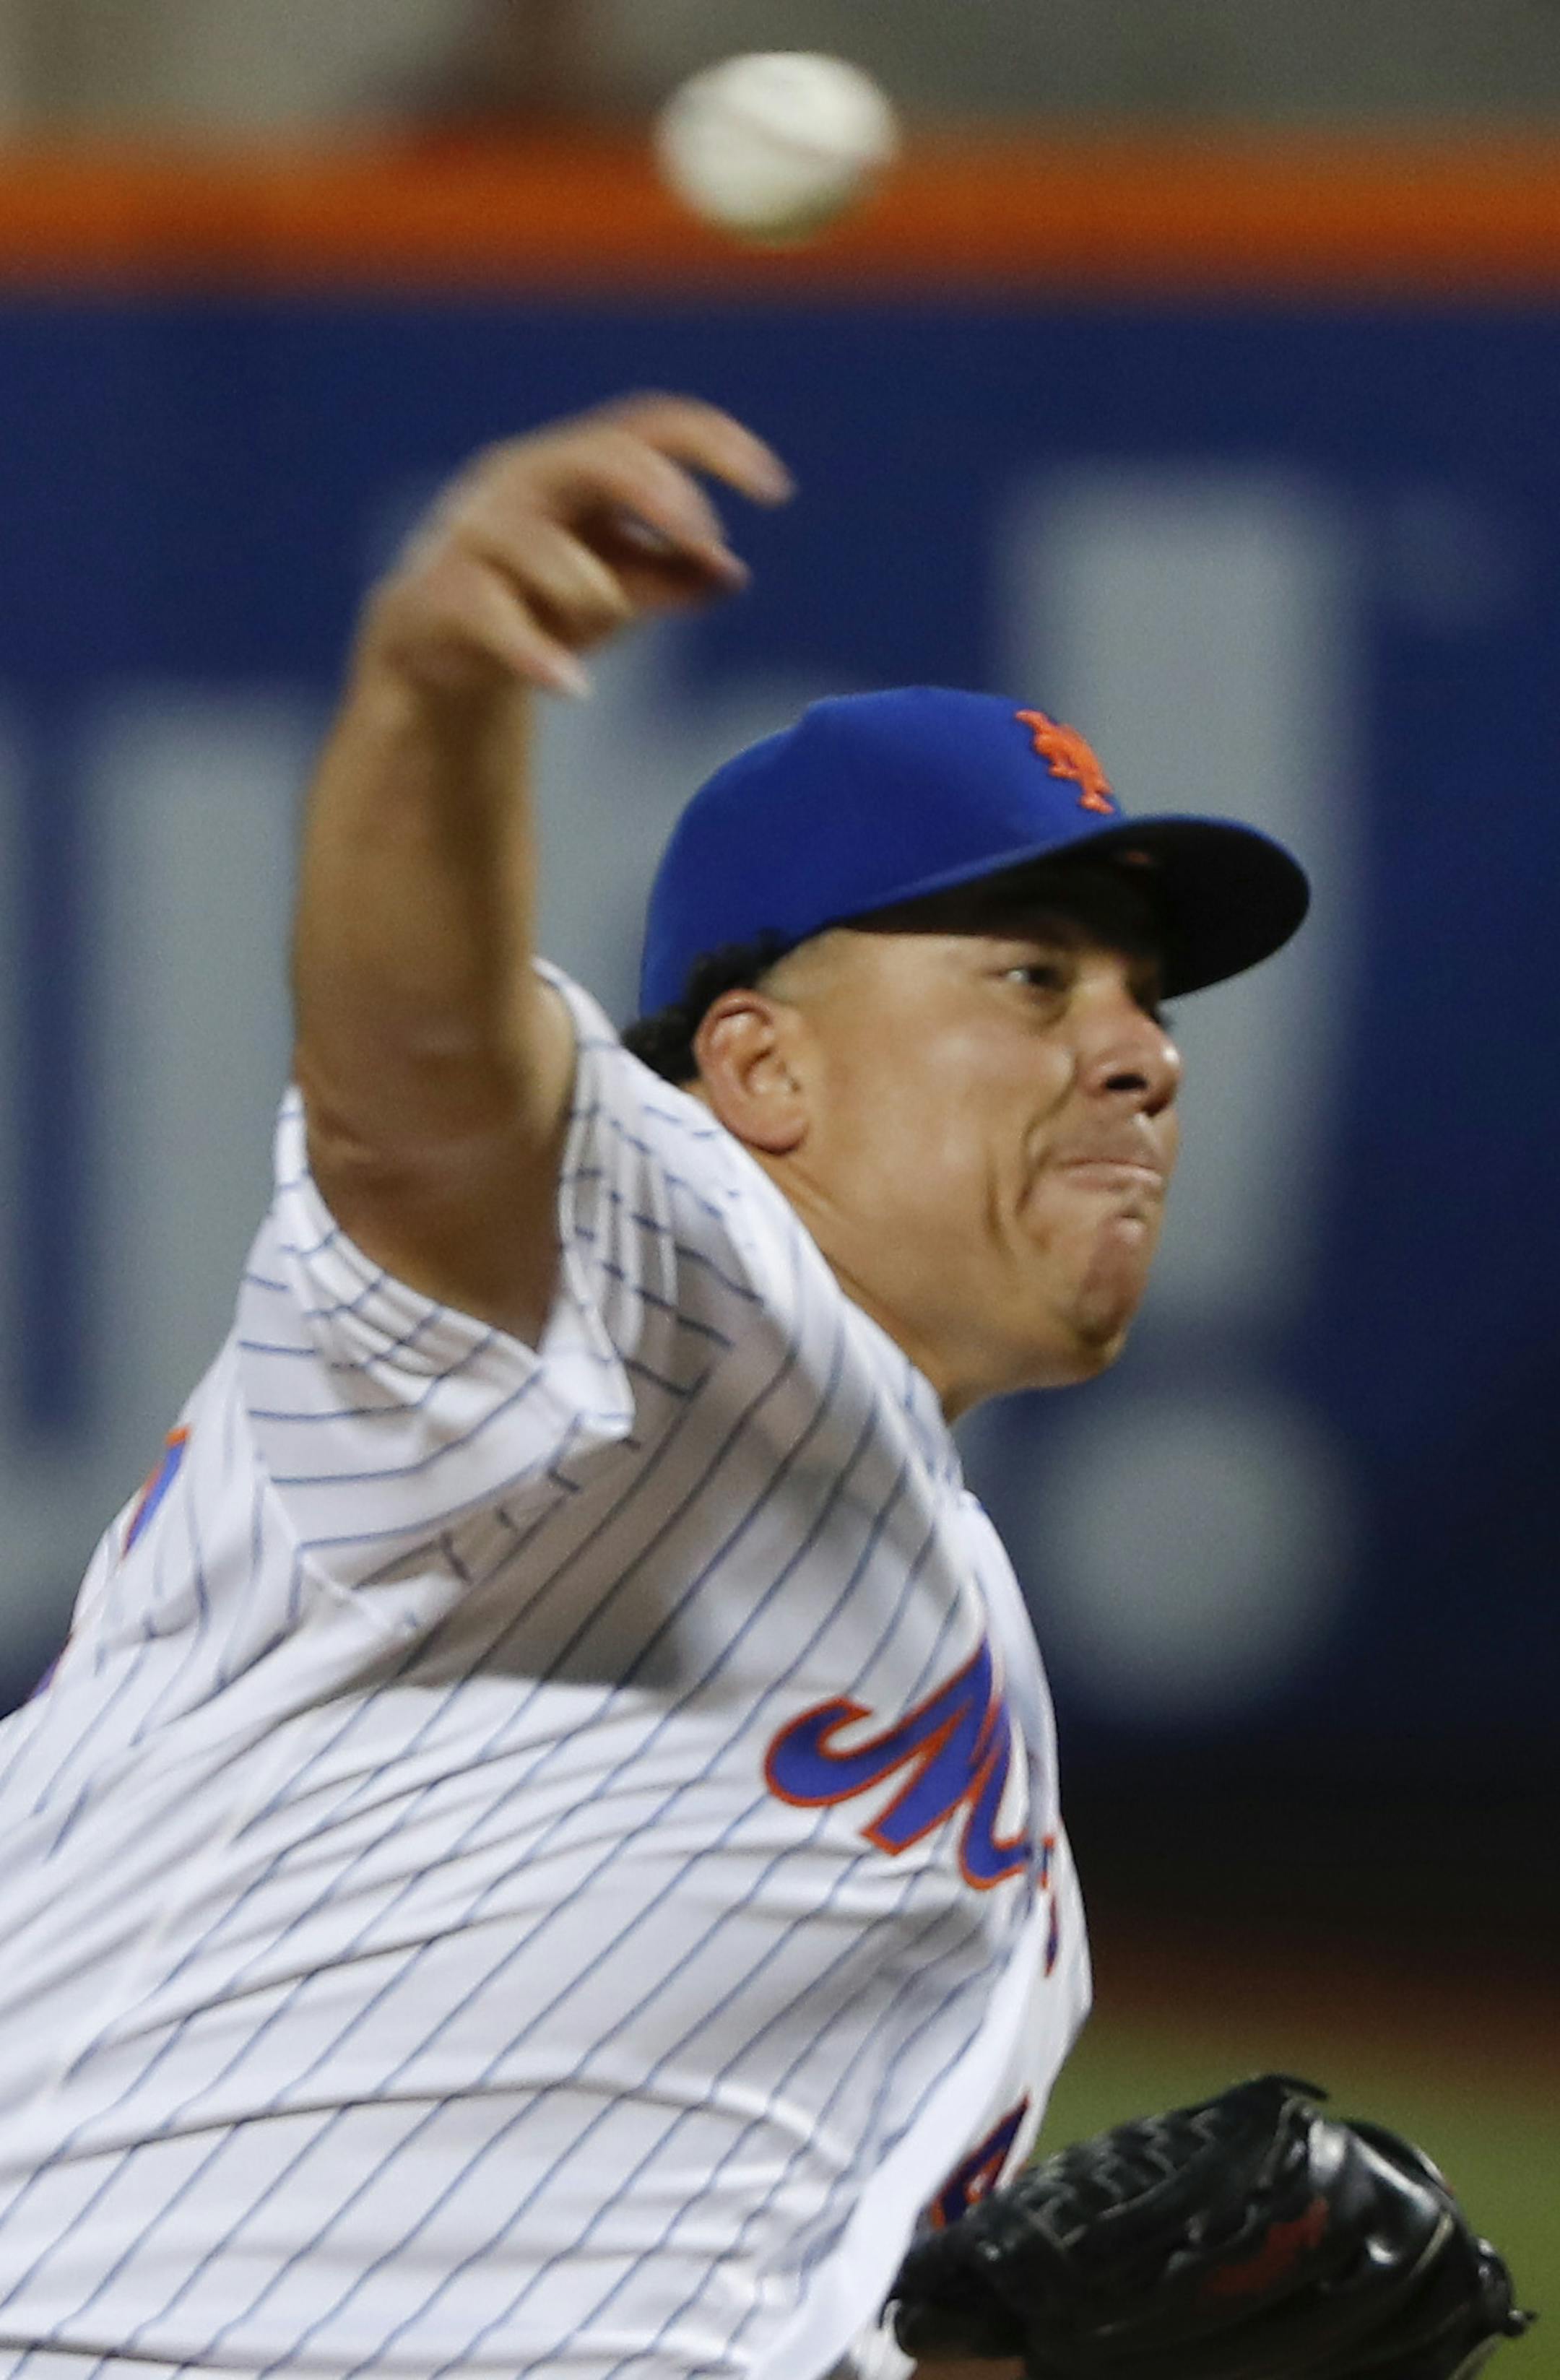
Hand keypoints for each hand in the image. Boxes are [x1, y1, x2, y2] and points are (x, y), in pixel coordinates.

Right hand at [356, 392, 792, 699]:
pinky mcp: (441, 595)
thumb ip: (672, 576)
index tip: (777, 491)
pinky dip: (537, 654)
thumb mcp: (618, 587)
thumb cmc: (539, 602)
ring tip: (607, 619)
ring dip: (593, 591)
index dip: (716, 447)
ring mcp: (476, 536)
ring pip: (545, 548)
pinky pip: (494, 619)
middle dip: (659, 494)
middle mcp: (522, 482)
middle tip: (702, 537)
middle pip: (598, 458)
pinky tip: (572, 686)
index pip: (652, 426)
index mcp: (574, 465)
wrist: (437, 650)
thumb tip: (730, 574)